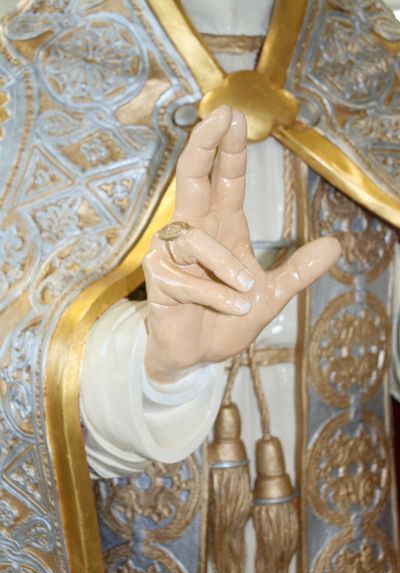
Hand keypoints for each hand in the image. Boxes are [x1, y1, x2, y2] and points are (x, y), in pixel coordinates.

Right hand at [143, 106, 340, 382]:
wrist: (199, 354)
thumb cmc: (228, 317)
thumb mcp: (271, 294)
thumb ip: (298, 270)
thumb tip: (335, 245)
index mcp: (222, 228)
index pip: (224, 181)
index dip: (229, 150)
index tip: (234, 116)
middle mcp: (194, 232)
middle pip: (191, 179)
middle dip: (203, 146)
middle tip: (219, 116)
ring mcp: (172, 255)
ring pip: (192, 238)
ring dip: (224, 266)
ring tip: (247, 292)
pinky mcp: (158, 279)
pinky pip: (184, 279)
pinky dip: (212, 295)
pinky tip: (230, 308)